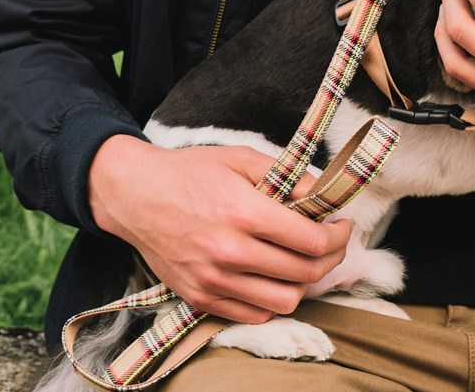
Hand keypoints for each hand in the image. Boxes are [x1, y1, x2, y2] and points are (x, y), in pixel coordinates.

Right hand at [88, 135, 352, 323]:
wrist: (133, 195)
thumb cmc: (188, 172)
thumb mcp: (239, 158)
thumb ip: (285, 176)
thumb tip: (323, 195)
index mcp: (241, 212)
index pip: (310, 241)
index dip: (337, 236)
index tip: (341, 226)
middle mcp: (229, 251)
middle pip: (304, 274)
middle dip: (329, 259)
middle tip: (330, 244)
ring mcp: (213, 280)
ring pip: (284, 301)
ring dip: (303, 284)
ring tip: (301, 263)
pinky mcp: (200, 298)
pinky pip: (254, 314)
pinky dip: (272, 300)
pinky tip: (272, 277)